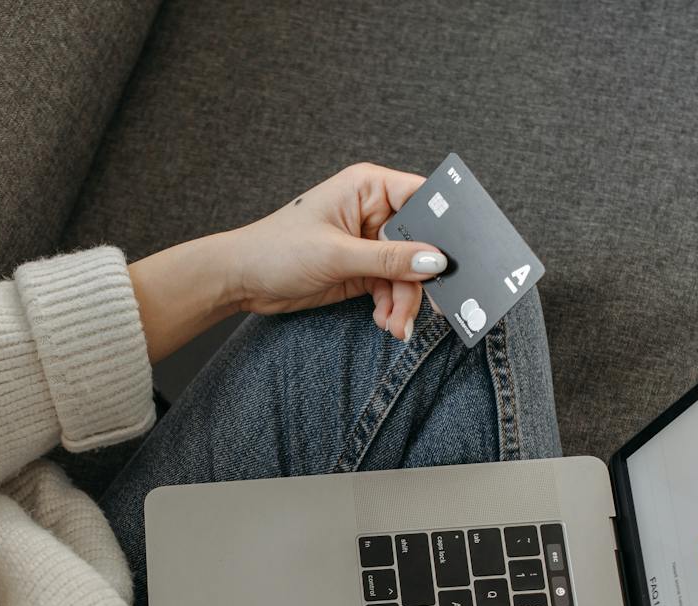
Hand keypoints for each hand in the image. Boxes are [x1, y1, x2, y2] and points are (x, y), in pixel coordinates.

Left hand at [220, 162, 448, 340]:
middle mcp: (373, 212)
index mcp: (368, 187)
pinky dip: (391, 308)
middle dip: (419, 279)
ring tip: (395, 326)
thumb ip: (389, 259)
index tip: (455, 257)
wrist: (241, 280)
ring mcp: (368, 243)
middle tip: (425, 308)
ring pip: (406, 273)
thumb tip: (434, 261)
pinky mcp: (361, 270)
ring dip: (405, 302)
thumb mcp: (337, 254)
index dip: (443, 225)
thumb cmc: (276, 249)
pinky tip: (385, 322)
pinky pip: (391, 289)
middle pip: (418, 244)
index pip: (422, 198)